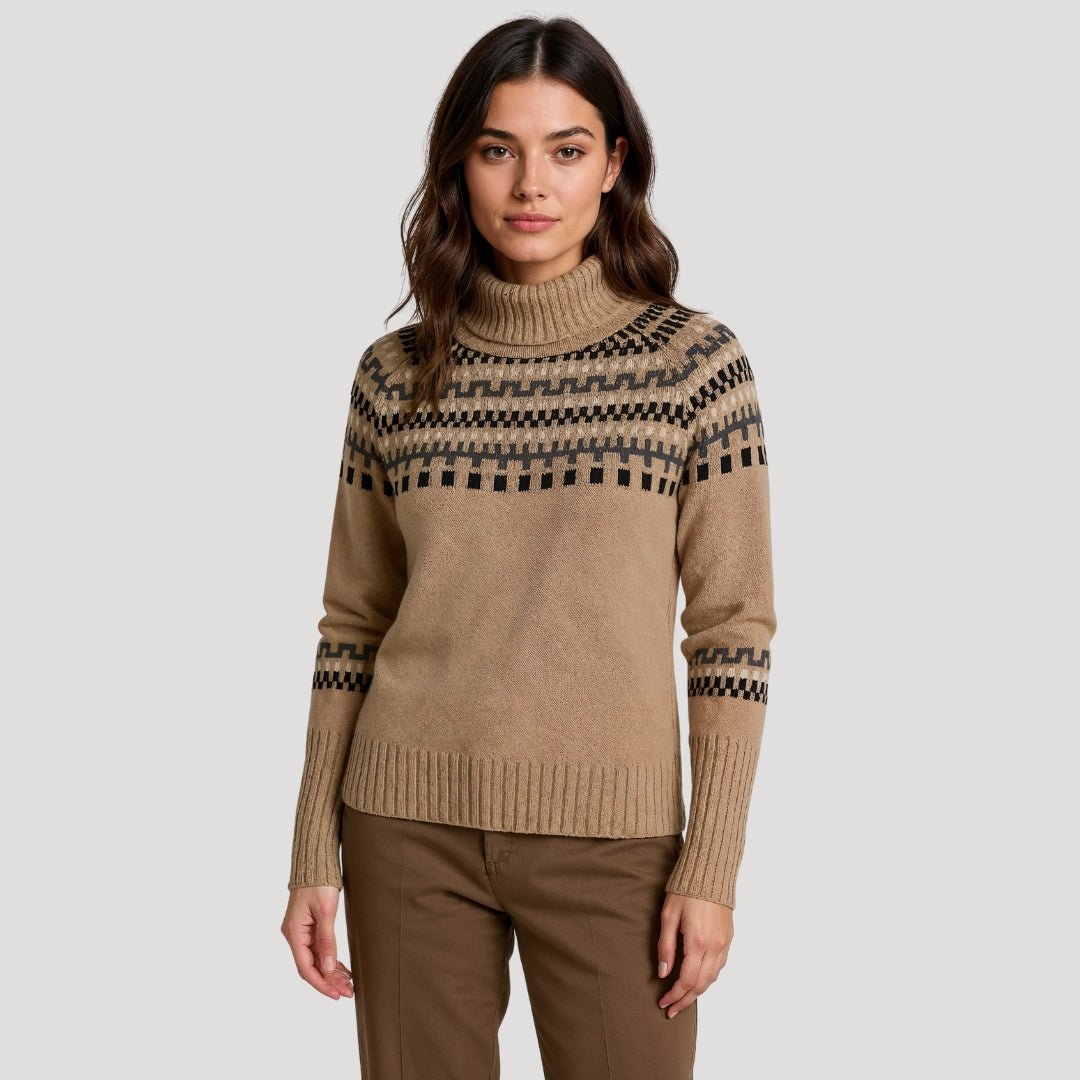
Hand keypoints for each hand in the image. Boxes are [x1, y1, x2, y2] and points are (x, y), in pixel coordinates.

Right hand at [281, 885, 353, 999]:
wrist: (315, 862)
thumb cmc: (319, 883)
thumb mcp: (326, 911)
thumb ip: (326, 941)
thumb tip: (328, 969)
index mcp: (294, 933)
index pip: (306, 968)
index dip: (321, 983)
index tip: (336, 995)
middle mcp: (294, 935)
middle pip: (311, 966)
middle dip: (329, 981)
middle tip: (348, 993)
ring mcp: (301, 931)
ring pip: (316, 959)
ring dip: (331, 973)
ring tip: (349, 985)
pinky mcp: (309, 927)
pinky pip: (319, 949)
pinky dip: (330, 959)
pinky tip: (342, 969)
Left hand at [656, 892, 732, 1017]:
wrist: (710, 872)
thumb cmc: (685, 890)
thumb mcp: (668, 916)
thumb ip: (665, 946)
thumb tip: (663, 972)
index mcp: (697, 942)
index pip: (686, 981)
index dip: (674, 995)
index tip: (663, 1003)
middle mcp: (714, 947)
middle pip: (701, 985)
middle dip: (685, 1000)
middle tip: (671, 1009)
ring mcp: (724, 943)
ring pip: (712, 978)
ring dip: (697, 991)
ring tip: (683, 998)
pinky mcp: (728, 938)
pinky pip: (720, 966)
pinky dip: (708, 978)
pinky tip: (698, 979)